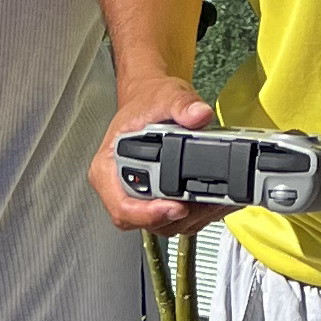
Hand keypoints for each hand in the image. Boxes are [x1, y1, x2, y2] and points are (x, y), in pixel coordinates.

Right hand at [92, 77, 216, 234]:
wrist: (149, 98)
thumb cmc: (147, 101)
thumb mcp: (164, 96)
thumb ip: (182, 104)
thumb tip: (198, 115)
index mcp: (108, 167)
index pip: (122, 206)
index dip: (149, 214)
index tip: (176, 207)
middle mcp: (119, 186)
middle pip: (144, 221)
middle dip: (176, 218)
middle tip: (204, 204)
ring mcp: (138, 195)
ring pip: (161, 224)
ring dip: (190, 219)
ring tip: (212, 202)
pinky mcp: (156, 198)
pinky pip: (172, 218)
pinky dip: (194, 214)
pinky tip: (211, 202)